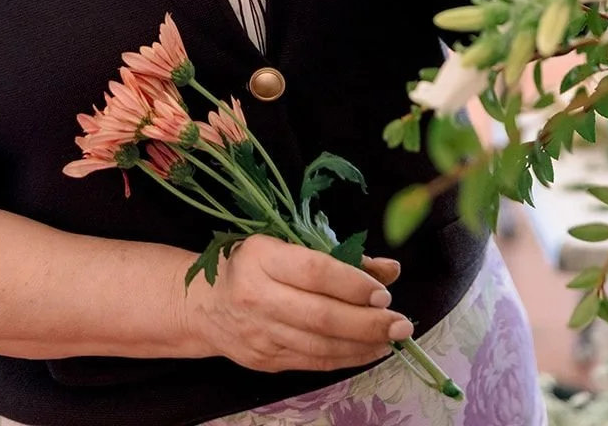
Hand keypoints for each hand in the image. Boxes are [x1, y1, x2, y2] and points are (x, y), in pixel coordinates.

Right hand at [179, 235, 409, 372]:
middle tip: (401, 323)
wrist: (206, 304)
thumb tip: (390, 269)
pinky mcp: (267, 360)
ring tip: (392, 338)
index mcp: (262, 257)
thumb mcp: (286, 245)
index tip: (382, 292)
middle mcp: (258, 296)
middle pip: (321, 315)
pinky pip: (314, 362)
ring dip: (363, 344)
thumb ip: (338, 257)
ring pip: (321, 345)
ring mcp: (262, 333)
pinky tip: (369, 351)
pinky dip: (346, 358)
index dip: (352, 283)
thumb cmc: (252, 265)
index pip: (314, 271)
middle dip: (367, 322)